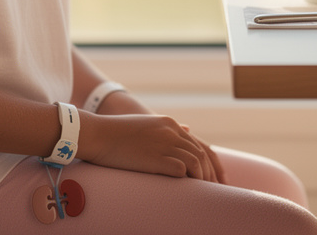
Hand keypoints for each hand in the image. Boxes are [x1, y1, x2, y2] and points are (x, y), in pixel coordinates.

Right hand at [80, 114, 220, 181]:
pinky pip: (183, 170)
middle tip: (218, 190)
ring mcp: (164, 143)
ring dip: (203, 179)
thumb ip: (167, 128)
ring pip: (196, 162)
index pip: (199, 144)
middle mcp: (170, 131)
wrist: (97, 134)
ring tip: (205, 193)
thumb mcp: (146, 123)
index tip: (219, 178)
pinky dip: (190, 180)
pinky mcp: (156, 157)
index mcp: (168, 124)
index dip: (212, 162)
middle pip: (202, 154)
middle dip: (212, 174)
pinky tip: (191, 190)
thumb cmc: (115, 133)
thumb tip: (188, 129)